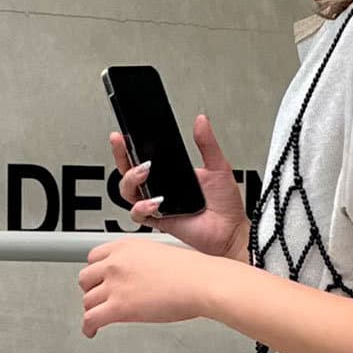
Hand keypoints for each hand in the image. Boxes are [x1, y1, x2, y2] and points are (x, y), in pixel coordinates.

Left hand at [78, 236, 215, 335]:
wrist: (200, 283)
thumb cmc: (190, 272)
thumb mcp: (158, 254)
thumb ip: (141, 263)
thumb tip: (140, 276)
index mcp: (125, 247)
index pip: (94, 258)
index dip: (95, 272)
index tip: (98, 280)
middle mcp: (116, 263)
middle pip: (86, 278)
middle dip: (91, 290)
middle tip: (99, 299)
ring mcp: (115, 285)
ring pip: (87, 300)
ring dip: (92, 310)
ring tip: (98, 317)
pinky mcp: (119, 307)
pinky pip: (91, 319)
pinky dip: (88, 327)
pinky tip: (91, 331)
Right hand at [111, 118, 249, 261]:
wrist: (231, 231)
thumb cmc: (225, 206)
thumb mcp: (217, 167)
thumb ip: (207, 144)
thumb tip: (202, 121)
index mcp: (169, 174)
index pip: (141, 157)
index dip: (128, 146)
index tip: (124, 133)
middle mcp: (160, 189)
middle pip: (127, 172)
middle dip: (120, 155)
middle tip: (122, 143)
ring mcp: (158, 206)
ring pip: (127, 192)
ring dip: (131, 179)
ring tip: (145, 172)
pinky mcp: (160, 221)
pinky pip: (138, 215)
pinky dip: (142, 207)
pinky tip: (155, 201)